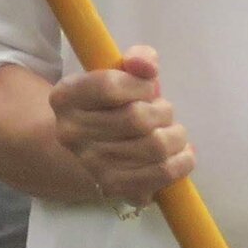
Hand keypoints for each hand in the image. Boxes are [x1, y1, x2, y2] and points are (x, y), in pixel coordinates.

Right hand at [50, 44, 194, 207]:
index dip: (140, 85)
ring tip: (173, 132)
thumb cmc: (109, 106)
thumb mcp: (116, 75)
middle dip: (163, 111)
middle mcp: (71, 133)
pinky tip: (181, 153)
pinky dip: (182, 161)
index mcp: (65, 97)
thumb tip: (147, 66)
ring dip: (176, 135)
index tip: (148, 87)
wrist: (88, 149)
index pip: (109, 86)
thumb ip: (136, 60)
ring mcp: (91, 163)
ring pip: (154, 146)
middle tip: (163, 112)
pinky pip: (161, 173)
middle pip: (137, 118)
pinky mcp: (114, 187)